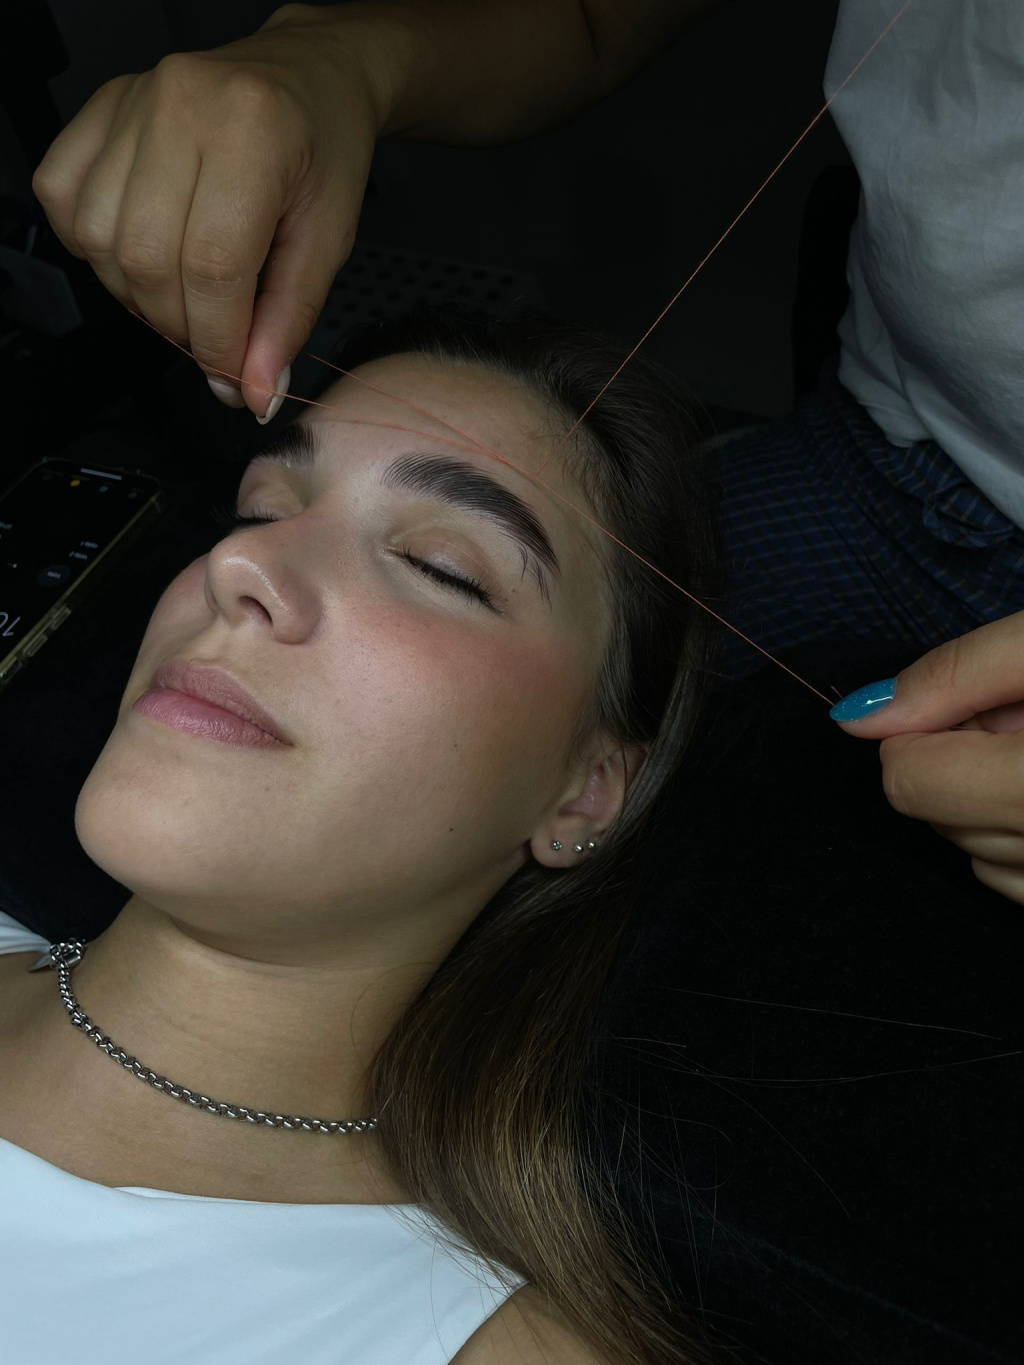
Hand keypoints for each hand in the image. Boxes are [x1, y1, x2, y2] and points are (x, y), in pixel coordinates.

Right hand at [31, 4, 383, 418]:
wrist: (309, 78)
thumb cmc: (324, 153)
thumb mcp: (329, 241)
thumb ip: (288, 320)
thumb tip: (255, 391)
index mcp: (252, 131)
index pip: (212, 266)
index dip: (219, 341)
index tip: (238, 381)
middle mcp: (181, 106)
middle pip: (148, 259)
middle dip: (181, 327)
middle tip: (216, 342)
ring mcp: (131, 103)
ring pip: (100, 239)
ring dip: (138, 296)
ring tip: (186, 297)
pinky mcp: (99, 111)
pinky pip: (64, 199)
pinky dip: (93, 248)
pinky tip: (141, 254)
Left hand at [830, 611, 1023, 904]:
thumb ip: (953, 675)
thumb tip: (857, 716)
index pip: (912, 781)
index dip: (924, 730)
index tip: (976, 703)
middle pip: (936, 816)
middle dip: (964, 760)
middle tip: (1020, 719)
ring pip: (972, 854)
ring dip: (990, 799)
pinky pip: (1013, 881)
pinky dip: (1016, 834)